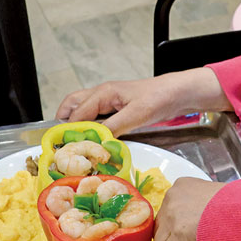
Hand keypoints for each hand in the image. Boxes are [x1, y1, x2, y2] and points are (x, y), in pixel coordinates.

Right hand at [55, 68, 230, 136]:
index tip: (64, 148)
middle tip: (62, 142)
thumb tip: (94, 142)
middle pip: (72, 106)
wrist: (178, 93)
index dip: (69, 131)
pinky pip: (97, 116)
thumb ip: (112, 127)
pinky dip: (90, 127)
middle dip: (63, 122)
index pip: (76, 114)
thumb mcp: (135, 115)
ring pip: (83, 110)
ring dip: (77, 125)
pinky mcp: (118, 108)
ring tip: (76, 144)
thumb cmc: (159, 98)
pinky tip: (95, 140)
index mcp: (103, 93)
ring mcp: (109, 101)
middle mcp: (102, 95)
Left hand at [153, 177, 224, 240]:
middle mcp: (172, 197)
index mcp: (183, 186)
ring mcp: (171, 215)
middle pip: (162, 227)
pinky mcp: (175, 234)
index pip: (171, 211)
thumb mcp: (216, 200)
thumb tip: (197, 228)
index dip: (181, 228)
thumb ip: (201, 209)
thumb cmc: (239, 207)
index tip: (196, 236)